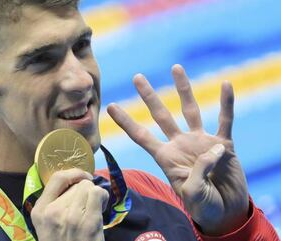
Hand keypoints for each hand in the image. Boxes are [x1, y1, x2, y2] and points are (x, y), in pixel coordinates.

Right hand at [31, 169, 108, 240]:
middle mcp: (53, 211)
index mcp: (40, 210)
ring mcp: (71, 217)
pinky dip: (103, 198)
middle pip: (78, 184)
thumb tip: (75, 181)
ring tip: (94, 208)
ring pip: (89, 187)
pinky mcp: (88, 223)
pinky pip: (98, 194)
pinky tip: (101, 208)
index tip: (82, 177)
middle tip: (87, 205)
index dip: (74, 173)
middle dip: (85, 191)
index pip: (57, 178)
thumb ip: (54, 203)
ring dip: (96, 194)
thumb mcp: (47, 224)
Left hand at [107, 64, 248, 235]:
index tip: (111, 105)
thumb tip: (212, 149)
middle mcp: (180, 144)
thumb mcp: (194, 195)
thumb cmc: (204, 207)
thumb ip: (199, 172)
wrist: (225, 211)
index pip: (141, 136)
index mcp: (165, 157)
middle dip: (149, 96)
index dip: (126, 122)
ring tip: (175, 68)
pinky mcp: (223, 143)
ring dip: (183, 89)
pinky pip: (225, 119)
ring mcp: (201, 142)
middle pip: (161, 115)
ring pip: (190, 110)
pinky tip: (226, 85)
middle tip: (137, 77)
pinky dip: (227, 103)